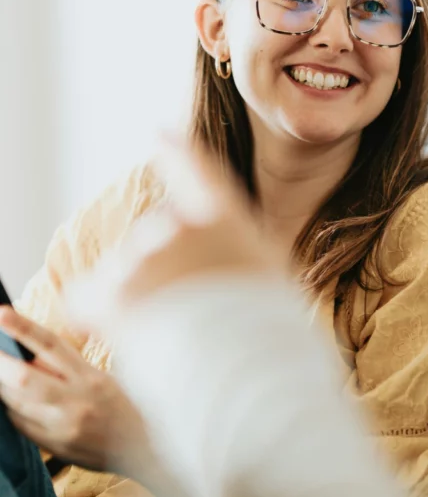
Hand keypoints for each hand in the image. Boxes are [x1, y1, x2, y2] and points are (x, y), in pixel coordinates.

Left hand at [0, 306, 150, 473]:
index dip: (23, 329)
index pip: (51, 347)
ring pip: (16, 404)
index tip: (1, 314)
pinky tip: (12, 401)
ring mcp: (62, 427)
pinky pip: (20, 425)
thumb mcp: (103, 378)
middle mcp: (75, 401)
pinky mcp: (53, 446)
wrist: (143, 449)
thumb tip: (30, 355)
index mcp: (91, 377)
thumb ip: (68, 368)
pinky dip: (11, 410)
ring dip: (1, 387)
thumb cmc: (125, 406)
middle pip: (25, 379)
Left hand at [72, 136, 285, 323]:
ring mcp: (141, 257)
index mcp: (222, 216)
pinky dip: (98, 312)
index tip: (159, 134)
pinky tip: (122, 331)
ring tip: (172, 331)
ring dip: (140, 294)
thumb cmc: (266, 324)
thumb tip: (218, 252)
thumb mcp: (270, 274)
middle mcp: (178, 225)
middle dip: (165, 265)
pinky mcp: (111, 293)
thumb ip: (238, 251)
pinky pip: (88, 297)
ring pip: (126, 270)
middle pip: (158, 237)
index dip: (176, 151)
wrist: (244, 362)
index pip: (195, 169)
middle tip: (193, 307)